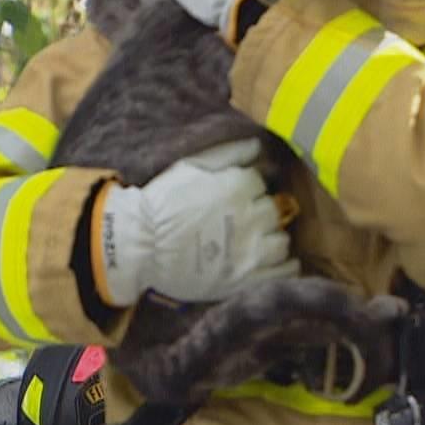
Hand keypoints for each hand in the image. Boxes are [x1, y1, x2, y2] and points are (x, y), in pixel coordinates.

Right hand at [95, 138, 297, 304]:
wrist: (140, 245)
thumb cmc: (161, 203)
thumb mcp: (191, 166)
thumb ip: (229, 153)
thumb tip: (258, 145)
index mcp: (237, 187)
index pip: (259, 182)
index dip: (247, 189)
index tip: (234, 197)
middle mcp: (250, 217)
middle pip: (275, 211)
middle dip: (261, 214)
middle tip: (243, 221)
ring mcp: (250, 251)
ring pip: (281, 241)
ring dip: (271, 239)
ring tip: (255, 243)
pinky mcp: (247, 279)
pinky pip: (284, 271)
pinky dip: (284, 266)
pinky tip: (273, 262)